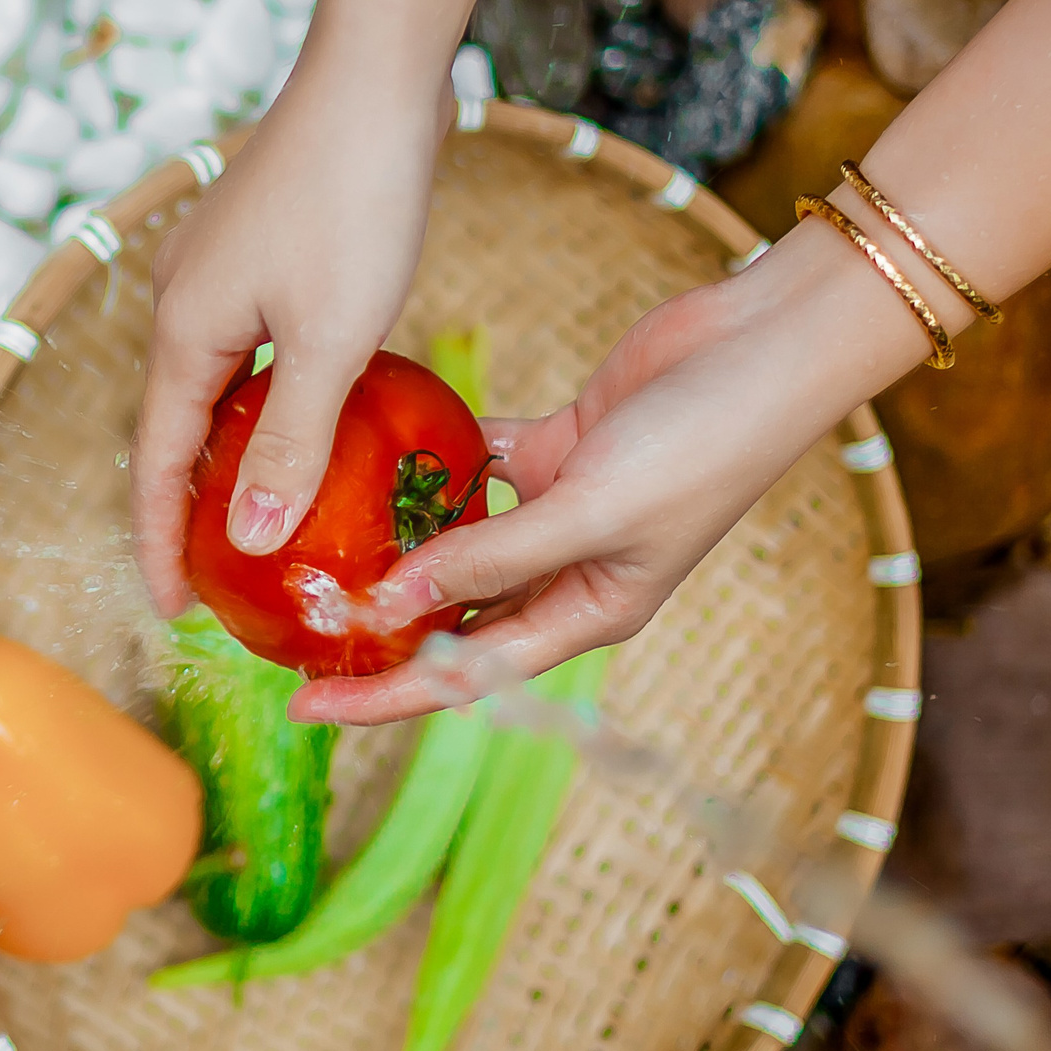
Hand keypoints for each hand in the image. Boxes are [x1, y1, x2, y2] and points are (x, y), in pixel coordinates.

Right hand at [131, 66, 449, 617]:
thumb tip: (247, 540)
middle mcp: (180, 303)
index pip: (157, 465)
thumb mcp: (334, 338)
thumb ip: (290, 444)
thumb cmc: (356, 199)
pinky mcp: (251, 249)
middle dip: (188, 509)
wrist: (376, 74)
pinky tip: (304, 419)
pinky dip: (259, 401)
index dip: (160, 541)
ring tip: (256, 518)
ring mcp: (213, 272)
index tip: (174, 610)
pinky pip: (241, 350)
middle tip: (219, 581)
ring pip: (210, 388)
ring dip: (227, 454)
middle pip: (174, 429)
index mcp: (182, 332)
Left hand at [293, 231, 906, 725]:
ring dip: (392, 542)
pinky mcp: (553, 449)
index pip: (464, 674)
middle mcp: (568, 572)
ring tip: (308, 544)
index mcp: (588, 613)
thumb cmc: (701, 443)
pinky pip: (471, 465)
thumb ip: (489, 558)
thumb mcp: (590, 512)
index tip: (305, 705)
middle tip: (283, 627)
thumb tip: (391, 606)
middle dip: (373, 627)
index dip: (384, 694)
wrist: (768, 345)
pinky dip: (427, 458)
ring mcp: (558, 510)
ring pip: (454, 541)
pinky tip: (364, 444)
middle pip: (449, 618)